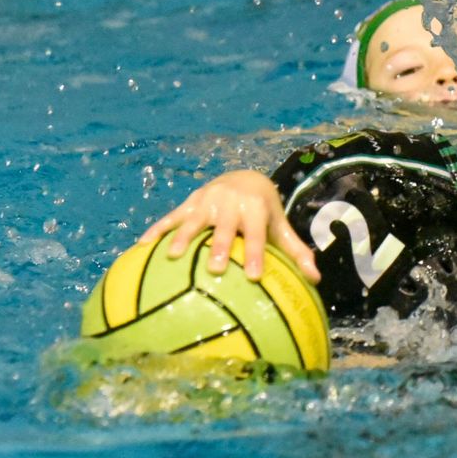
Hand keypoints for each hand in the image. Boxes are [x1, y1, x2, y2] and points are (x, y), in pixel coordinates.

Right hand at [137, 170, 320, 283]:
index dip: (256, 254)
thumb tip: (315, 280)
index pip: (256, 235)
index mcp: (255, 209)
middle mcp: (230, 203)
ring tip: (172, 256)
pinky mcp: (189, 202)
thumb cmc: (264, 213)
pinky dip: (157, 229)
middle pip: (224, 227)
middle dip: (221, 246)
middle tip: (216, 269)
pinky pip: (171, 216)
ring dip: (182, 237)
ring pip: (193, 220)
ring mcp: (207, 201)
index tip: (255, 277)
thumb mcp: (280, 227)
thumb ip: (296, 253)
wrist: (244, 178)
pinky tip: (141, 246)